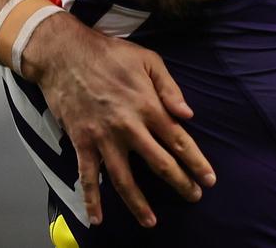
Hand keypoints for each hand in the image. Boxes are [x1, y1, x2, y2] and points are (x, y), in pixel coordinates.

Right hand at [25, 13, 215, 228]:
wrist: (65, 53)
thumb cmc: (110, 53)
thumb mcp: (147, 58)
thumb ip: (169, 87)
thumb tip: (188, 114)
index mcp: (148, 105)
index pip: (178, 139)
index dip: (196, 161)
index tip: (209, 179)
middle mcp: (129, 126)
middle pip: (159, 163)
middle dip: (179, 183)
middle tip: (194, 197)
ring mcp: (104, 137)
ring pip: (124, 179)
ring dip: (139, 204)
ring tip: (151, 221)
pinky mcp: (82, 141)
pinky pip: (87, 176)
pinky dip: (91, 200)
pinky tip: (96, 218)